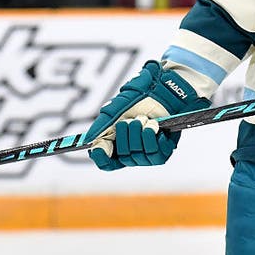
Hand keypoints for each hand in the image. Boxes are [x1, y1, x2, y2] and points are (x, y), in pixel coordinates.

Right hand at [85, 61, 209, 170]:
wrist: (162, 91)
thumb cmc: (139, 99)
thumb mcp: (116, 109)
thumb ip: (102, 125)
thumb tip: (91, 141)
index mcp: (118, 144)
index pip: (107, 163)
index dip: (102, 159)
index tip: (99, 149)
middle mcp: (133, 152)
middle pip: (123, 158)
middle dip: (125, 135)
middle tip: (131, 120)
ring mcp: (148, 153)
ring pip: (138, 156)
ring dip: (139, 133)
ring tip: (144, 119)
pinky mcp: (163, 152)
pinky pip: (154, 155)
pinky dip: (151, 136)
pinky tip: (154, 125)